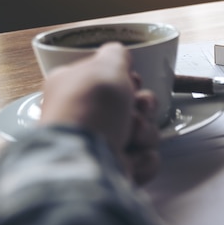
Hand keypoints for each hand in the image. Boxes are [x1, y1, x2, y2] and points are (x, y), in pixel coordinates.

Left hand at [39, 42, 160, 184]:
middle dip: (143, 107)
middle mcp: (88, 117)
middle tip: (136, 107)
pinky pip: (147, 159)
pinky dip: (143, 160)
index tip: (131, 82)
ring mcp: (102, 146)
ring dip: (144, 133)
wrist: (85, 160)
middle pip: (136, 106)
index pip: (114, 81)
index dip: (129, 81)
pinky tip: (128, 159)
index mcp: (76, 90)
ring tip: (129, 137)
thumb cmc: (90, 110)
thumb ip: (116, 54)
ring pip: (145, 133)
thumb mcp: (105, 66)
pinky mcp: (116, 170)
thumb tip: (119, 54)